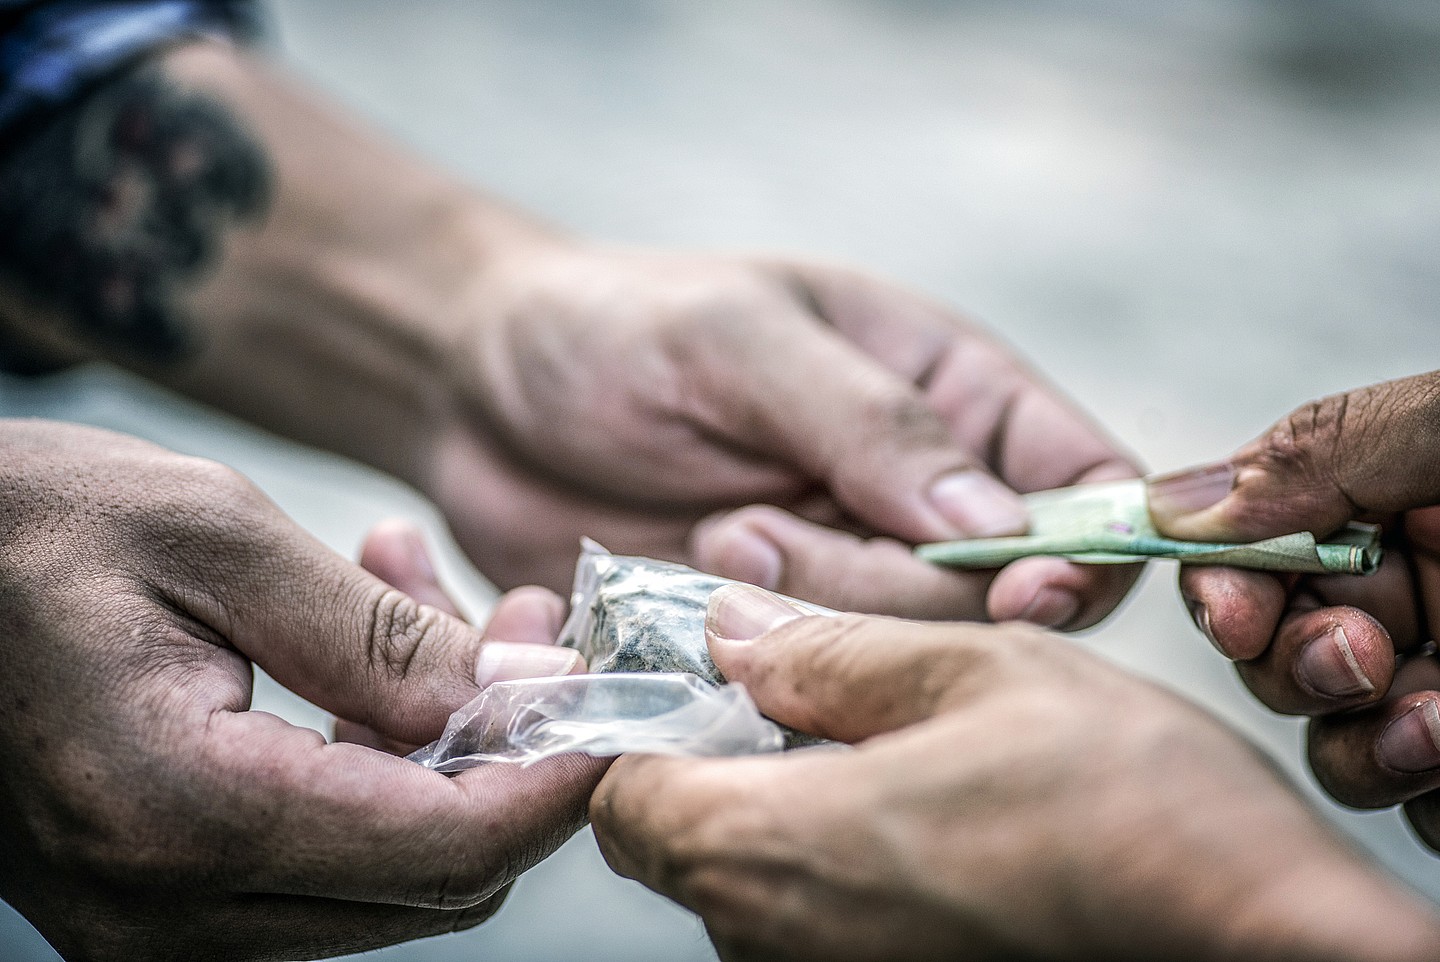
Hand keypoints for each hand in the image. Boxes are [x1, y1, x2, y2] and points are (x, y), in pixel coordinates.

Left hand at [0, 43, 1136, 629]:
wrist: (477, 392)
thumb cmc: (611, 327)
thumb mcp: (739, 337)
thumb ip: (869, 420)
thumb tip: (1002, 526)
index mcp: (946, 397)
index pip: (1079, 483)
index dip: (1083, 549)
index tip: (1028, 590)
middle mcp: (909, 502)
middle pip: (988, 601)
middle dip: (878, 588)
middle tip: (744, 534)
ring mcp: (839, 581)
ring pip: (896, 661)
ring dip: (804, 630)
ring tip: (699, 550)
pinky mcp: (766, 645)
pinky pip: (803, 695)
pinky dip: (750, 680)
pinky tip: (676, 629)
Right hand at [0, 420, 599, 960]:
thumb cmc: (30, 524)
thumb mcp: (220, 541)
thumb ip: (382, 635)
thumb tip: (528, 693)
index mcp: (181, 814)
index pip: (446, 848)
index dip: (555, 779)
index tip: (610, 699)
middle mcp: (163, 906)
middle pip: (435, 876)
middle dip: (507, 751)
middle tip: (518, 621)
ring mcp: (154, 919)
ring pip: (390, 870)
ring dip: (437, 744)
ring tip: (426, 600)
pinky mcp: (157, 895)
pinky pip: (323, 856)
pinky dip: (372, 762)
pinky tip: (362, 653)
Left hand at [590, 585, 1439, 961]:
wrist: (1259, 939)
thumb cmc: (1134, 811)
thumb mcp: (976, 672)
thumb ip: (830, 651)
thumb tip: (732, 628)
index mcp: (773, 848)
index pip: (622, 795)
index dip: (646, 723)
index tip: (699, 673)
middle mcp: (778, 938)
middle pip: (674, 843)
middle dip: (708, 761)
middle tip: (796, 692)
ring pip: (742, 885)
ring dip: (775, 808)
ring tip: (875, 740)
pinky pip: (810, 921)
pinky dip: (829, 860)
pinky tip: (918, 809)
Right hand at [1148, 372, 1439, 845]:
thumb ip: (1324, 450)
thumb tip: (1174, 500)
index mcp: (1387, 503)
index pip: (1250, 557)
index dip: (1228, 593)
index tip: (1244, 619)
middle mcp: (1407, 596)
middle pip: (1274, 658)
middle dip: (1297, 668)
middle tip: (1360, 660)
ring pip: (1336, 745)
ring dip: (1363, 747)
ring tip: (1435, 728)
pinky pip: (1412, 806)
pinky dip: (1420, 798)